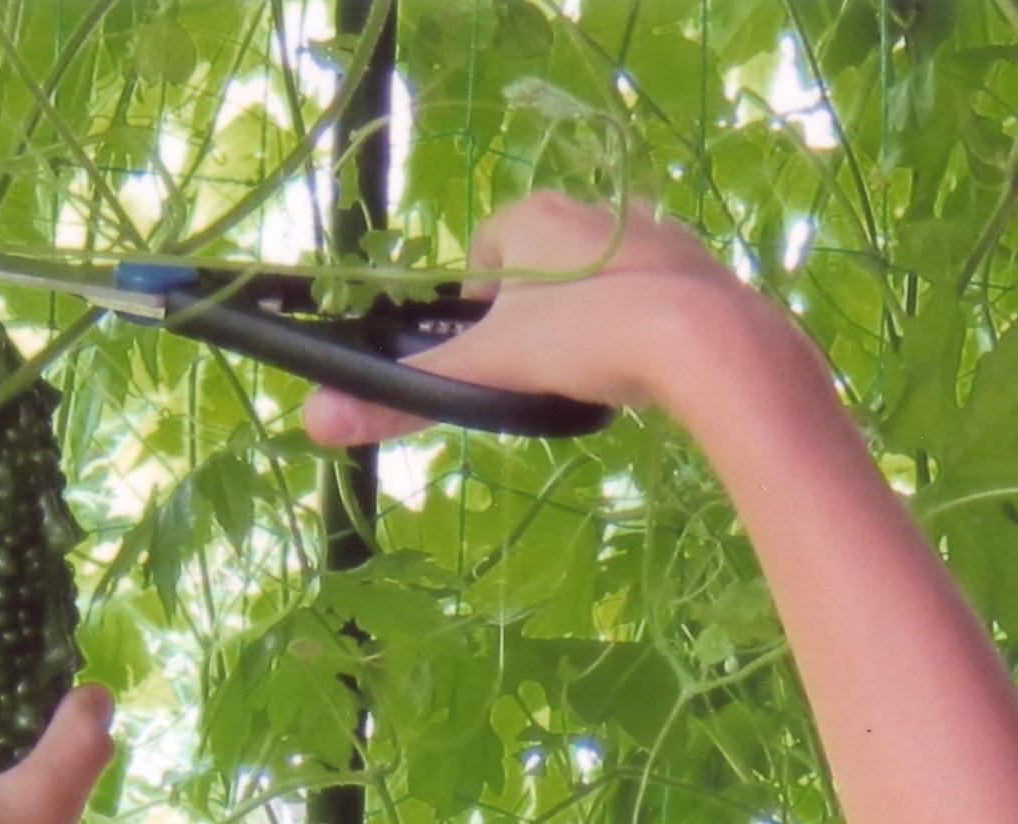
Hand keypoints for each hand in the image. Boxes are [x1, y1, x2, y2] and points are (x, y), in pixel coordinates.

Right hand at [300, 190, 763, 445]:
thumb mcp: (487, 371)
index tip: (496, 353)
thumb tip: (315, 421)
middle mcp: (591, 208)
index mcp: (533, 217)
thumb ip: (406, 396)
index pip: (487, 249)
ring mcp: (650, 233)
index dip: (482, 306)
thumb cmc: (584, 338)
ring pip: (597, 277)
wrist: (702, 339)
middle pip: (542, 263)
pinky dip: (641, 327)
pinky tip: (644, 368)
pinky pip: (652, 293)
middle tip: (545, 370)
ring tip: (596, 372)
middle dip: (537, 314)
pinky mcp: (696, 265)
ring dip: (589, 319)